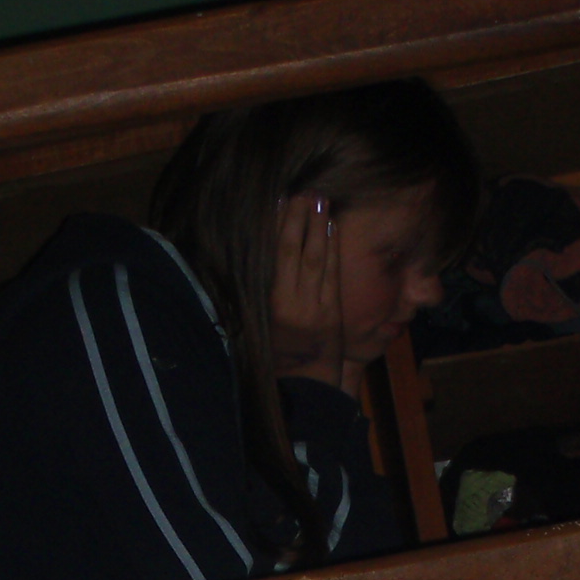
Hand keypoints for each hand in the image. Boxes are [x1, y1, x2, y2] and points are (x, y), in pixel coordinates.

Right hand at [270, 195, 353, 392]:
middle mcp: (284, 303)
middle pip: (289, 250)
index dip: (272, 226)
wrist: (302, 389)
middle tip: (300, 190)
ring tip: (317, 198)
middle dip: (295, 218)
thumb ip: (251, 296)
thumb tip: (247, 259)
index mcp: (262, 305)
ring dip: (316, 226)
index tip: (275, 201)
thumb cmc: (274, 358)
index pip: (267, 256)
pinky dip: (332, 248)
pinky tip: (331, 227)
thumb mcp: (253, 327)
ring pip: (313, 258)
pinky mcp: (331, 314)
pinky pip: (331, 274)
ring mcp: (310, 308)